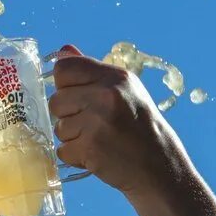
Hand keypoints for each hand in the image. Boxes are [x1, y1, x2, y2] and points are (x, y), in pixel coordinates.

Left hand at [48, 44, 189, 198]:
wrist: (159, 165)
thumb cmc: (140, 127)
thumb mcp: (125, 90)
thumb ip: (91, 71)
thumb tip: (63, 50)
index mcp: (114, 76)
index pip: (64, 68)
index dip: (65, 85)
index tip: (79, 97)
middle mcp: (105, 95)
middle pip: (56, 100)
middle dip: (68, 115)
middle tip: (94, 124)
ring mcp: (97, 121)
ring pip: (58, 127)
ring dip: (73, 138)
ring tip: (99, 139)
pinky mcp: (91, 147)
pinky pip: (62, 150)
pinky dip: (75, 156)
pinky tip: (97, 154)